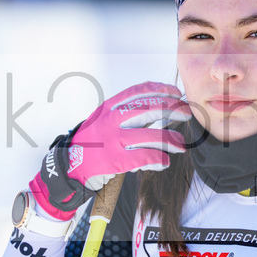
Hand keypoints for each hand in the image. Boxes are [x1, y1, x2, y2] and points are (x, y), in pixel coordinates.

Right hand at [30, 82, 190, 218]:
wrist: (69, 166)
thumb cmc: (91, 144)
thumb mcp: (103, 121)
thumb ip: (126, 116)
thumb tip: (158, 111)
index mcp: (109, 107)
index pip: (139, 91)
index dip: (161, 90)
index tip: (176, 93)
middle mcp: (112, 120)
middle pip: (150, 109)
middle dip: (173, 110)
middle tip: (187, 114)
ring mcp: (114, 140)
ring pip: (153, 136)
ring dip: (172, 141)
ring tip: (180, 145)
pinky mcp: (116, 160)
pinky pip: (146, 157)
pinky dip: (159, 160)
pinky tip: (164, 162)